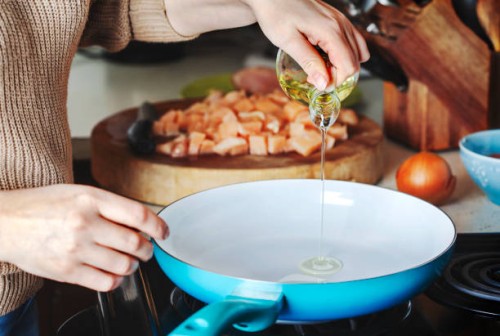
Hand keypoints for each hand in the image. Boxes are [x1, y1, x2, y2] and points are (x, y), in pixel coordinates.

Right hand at [0, 184, 167, 291]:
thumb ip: (110, 206)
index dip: (158, 226)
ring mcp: (76, 249)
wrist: (6, 222)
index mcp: (91, 199)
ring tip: (129, 261)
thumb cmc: (42, 205)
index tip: (164, 232)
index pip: (139, 215)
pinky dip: (116, 280)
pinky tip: (112, 273)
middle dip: (147, 249)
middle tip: (146, 249)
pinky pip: (105, 282)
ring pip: (124, 265)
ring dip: (133, 266)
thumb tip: (141, 222)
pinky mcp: (67, 271)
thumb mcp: (79, 193)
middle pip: (135, 243)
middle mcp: (85, 223)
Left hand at [242, 0, 368, 88]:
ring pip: (357, 53)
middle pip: (354, 62)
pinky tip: (328, 58)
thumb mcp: (288, 41)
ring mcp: (342, 21)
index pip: (348, 67)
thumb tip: (324, 83)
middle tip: (315, 78)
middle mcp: (341, 25)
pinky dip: (345, 55)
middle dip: (338, 76)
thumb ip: (308, 62)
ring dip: (341, 67)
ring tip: (320, 68)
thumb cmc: (276, 14)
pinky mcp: (338, 20)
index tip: (316, 84)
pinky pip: (353, 42)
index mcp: (330, 31)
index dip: (335, 82)